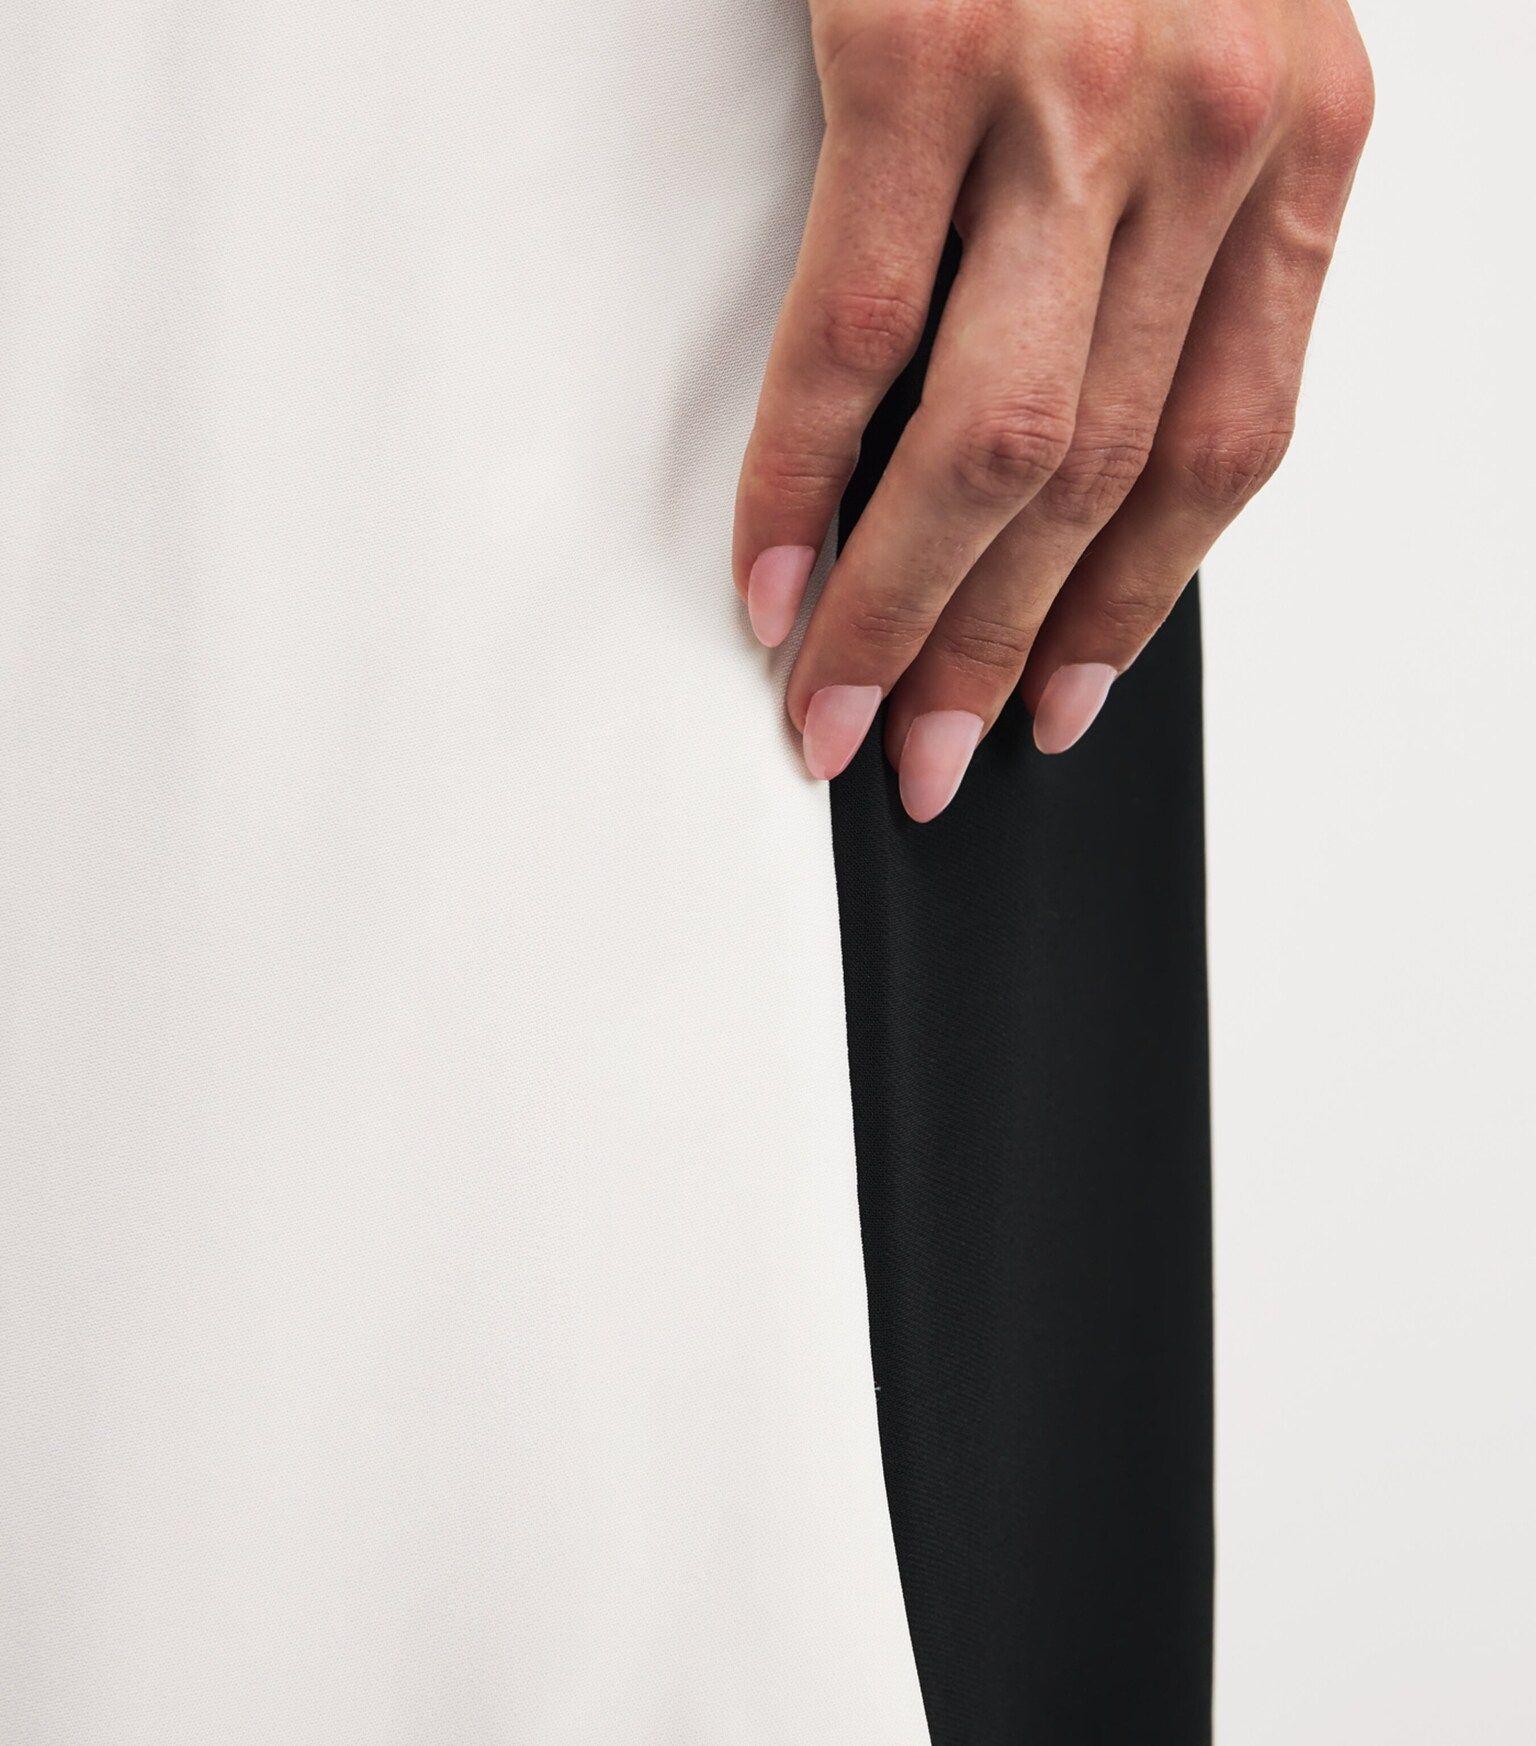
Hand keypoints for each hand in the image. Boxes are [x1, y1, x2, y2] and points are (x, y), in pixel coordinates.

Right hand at [733, 0, 1371, 818]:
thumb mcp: (1206, 46)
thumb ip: (1161, 237)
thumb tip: (1060, 444)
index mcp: (1298, 146)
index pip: (1224, 451)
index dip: (1134, 611)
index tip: (1058, 705)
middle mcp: (1211, 131)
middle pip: (1097, 479)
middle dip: (994, 650)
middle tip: (925, 757)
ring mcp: (1072, 94)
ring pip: (988, 443)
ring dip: (897, 609)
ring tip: (838, 708)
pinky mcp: (928, 47)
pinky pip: (855, 333)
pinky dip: (800, 476)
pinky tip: (768, 568)